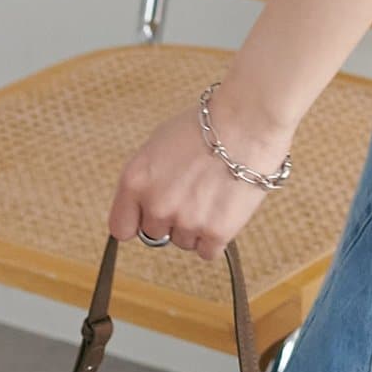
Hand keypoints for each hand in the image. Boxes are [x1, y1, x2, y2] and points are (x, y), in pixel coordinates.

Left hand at [108, 88, 293, 260]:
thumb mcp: (162, 141)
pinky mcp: (216, 232)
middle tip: (195, 192)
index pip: (121, 227)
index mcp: (135, 181)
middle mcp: (156, 206)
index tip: (151, 213)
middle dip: (172, 218)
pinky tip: (226, 210)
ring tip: (216, 194)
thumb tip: (147, 198)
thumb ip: (148, 176)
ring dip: (197, 226)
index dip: (139, 219)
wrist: (250, 120)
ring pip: (185, 242)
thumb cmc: (210, 123)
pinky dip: (217, 236)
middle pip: (155, 234)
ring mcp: (186, 221)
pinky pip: (208, 251)